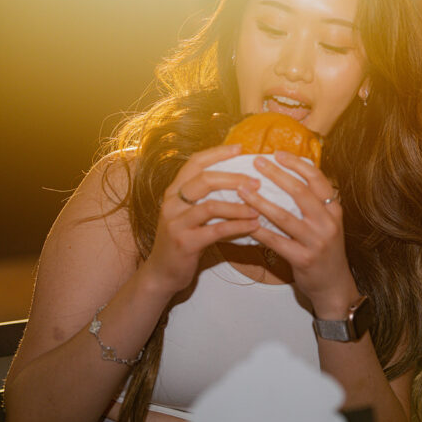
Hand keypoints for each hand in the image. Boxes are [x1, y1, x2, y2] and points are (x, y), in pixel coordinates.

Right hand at [143, 144, 261, 294]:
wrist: (162, 272)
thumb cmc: (184, 240)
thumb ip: (206, 198)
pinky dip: (238, 226)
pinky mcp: (184, 242)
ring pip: (211, 206)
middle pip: (204, 180)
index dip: (217, 153)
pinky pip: (216, 230)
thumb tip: (241, 182)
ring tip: (259, 208)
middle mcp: (171, 203)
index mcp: (174, 191)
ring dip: (239, 206)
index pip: (195, 162)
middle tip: (257, 182)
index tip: (240, 148)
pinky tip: (253, 226)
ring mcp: (176, 223)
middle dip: (234, 178)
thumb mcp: (189, 214)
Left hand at [238, 151, 354, 305]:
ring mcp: (316, 241)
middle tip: (256, 162)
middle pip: (300, 192)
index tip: (277, 153)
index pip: (317, 179)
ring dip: (260, 201)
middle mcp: (328, 222)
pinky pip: (276, 241)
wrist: (334, 285)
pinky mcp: (303, 259)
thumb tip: (287, 176)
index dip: (297, 164)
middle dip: (276, 174)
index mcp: (334, 209)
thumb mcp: (326, 223)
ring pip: (284, 216)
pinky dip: (258, 230)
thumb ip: (312, 203)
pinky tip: (244, 222)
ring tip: (242, 190)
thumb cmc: (324, 250)